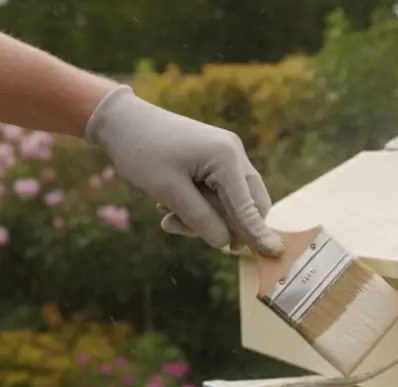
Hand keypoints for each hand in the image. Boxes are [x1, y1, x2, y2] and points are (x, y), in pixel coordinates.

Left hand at [83, 84, 283, 256]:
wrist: (122, 120)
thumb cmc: (142, 152)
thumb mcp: (168, 191)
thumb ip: (200, 219)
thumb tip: (225, 243)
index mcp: (226, 158)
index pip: (248, 206)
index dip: (258, 233)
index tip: (275, 254)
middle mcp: (233, 154)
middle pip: (247, 204)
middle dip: (221, 225)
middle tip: (181, 228)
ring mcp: (225, 156)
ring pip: (231, 202)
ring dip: (204, 217)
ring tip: (167, 217)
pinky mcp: (214, 160)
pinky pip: (219, 194)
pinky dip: (200, 206)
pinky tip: (170, 205)